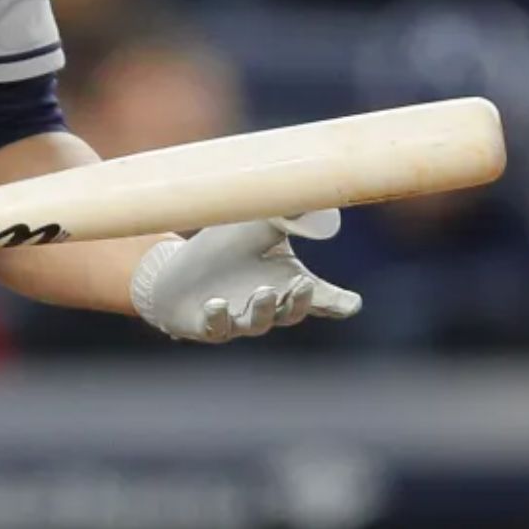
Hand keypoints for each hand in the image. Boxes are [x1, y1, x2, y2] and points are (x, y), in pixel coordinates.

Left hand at [129, 210, 360, 343]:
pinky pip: (216, 326)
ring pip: (256, 322)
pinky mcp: (208, 324)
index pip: (319, 299)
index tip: (351, 304)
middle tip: (303, 285)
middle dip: (299, 301)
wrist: (177, 273)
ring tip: (263, 292)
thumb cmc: (224, 250)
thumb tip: (311, 202)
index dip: (336, 303)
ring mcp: (238, 319)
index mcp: (285, 285)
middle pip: (290, 312)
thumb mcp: (255, 227)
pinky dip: (217, 317)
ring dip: (261, 309)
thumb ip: (285, 216)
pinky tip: (216, 303)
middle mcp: (267, 307)